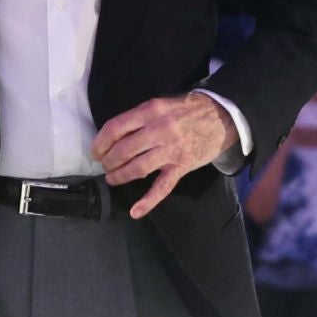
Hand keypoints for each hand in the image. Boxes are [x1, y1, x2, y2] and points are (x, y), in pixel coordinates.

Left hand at [91, 94, 236, 219]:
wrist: (220, 116)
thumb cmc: (186, 110)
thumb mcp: (160, 104)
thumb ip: (139, 118)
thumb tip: (114, 135)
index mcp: (150, 111)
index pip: (115, 128)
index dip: (100, 143)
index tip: (96, 152)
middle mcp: (159, 130)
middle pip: (123, 150)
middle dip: (108, 162)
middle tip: (105, 166)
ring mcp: (171, 150)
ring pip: (137, 168)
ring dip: (120, 176)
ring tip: (112, 179)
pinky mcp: (182, 166)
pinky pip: (162, 187)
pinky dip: (148, 201)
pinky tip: (135, 211)